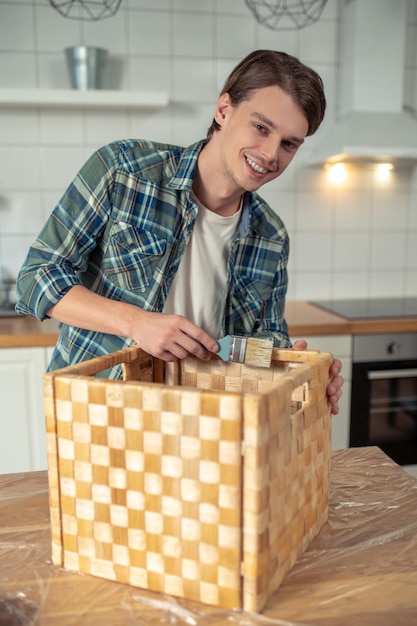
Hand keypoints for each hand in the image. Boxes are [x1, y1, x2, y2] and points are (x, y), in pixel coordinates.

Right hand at [47, 286, 218, 362]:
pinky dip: (173, 356)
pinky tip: (168, 349)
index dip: (209, 342)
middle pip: (194, 347)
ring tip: (177, 346)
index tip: (216, 348)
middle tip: (206, 356)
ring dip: (184, 353)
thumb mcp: (175, 320)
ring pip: (183, 354)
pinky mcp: (158, 351)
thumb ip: (187, 330)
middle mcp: (172, 331)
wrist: (138, 324)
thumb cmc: (160, 322)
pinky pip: (173, 359)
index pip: (199, 333)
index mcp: (179, 321)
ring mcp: (165, 342)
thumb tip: (204, 343)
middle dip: (202, 353)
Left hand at [292, 339, 343, 415]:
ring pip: (337, 391)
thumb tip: (301, 344)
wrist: (284, 377)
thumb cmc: (292, 365)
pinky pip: (332, 403)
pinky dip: (334, 407)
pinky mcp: (322, 399)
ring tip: (331, 400)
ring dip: (336, 396)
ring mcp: (325, 388)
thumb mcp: (294, 356)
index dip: (336, 366)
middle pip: (338, 379)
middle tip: (329, 389)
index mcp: (322, 365)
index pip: (335, 363)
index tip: (333, 370)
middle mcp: (326, 377)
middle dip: (336, 384)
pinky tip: (333, 410)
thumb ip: (298, 349)